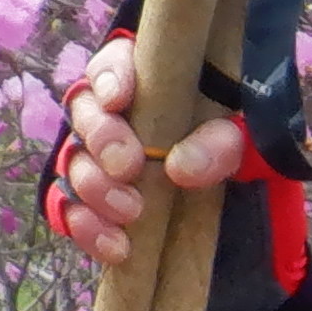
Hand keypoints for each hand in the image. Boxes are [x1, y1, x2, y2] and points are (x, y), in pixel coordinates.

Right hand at [48, 36, 249, 267]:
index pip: (113, 63)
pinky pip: (71, 212)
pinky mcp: (88, 202)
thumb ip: (221, 143)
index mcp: (143, 83)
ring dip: (95, 187)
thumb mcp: (240, 142)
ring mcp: (92, 159)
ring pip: (73, 162)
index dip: (109, 77)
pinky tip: (116, 247)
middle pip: (84, 112)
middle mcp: (109, 115)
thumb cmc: (226, 151)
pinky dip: (88, 229)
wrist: (228, 204)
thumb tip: (182, 167)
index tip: (119, 100)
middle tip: (128, 165)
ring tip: (130, 212)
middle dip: (101, 137)